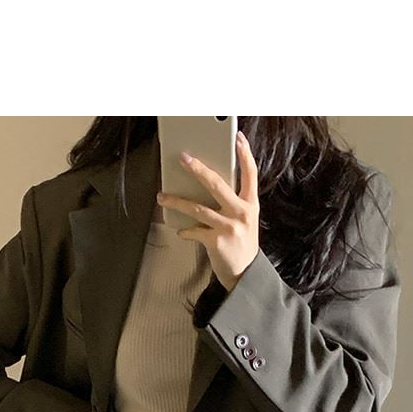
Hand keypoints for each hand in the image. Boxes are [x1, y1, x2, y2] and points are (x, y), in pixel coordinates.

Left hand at [156, 129, 259, 293]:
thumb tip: (207, 185)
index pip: (251, 173)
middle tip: (183, 158)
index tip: (237, 137)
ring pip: (197, 207)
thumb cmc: (242, 243)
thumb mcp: (245, 220)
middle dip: (197, 169)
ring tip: (162, 197)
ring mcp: (229, 226)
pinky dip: (184, 230)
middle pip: (217, 184)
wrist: (245, 274)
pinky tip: (180, 230)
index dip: (245, 154)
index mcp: (251, 203)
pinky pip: (194, 230)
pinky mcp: (216, 241)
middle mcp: (242, 212)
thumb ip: (233, 203)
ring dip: (176, 201)